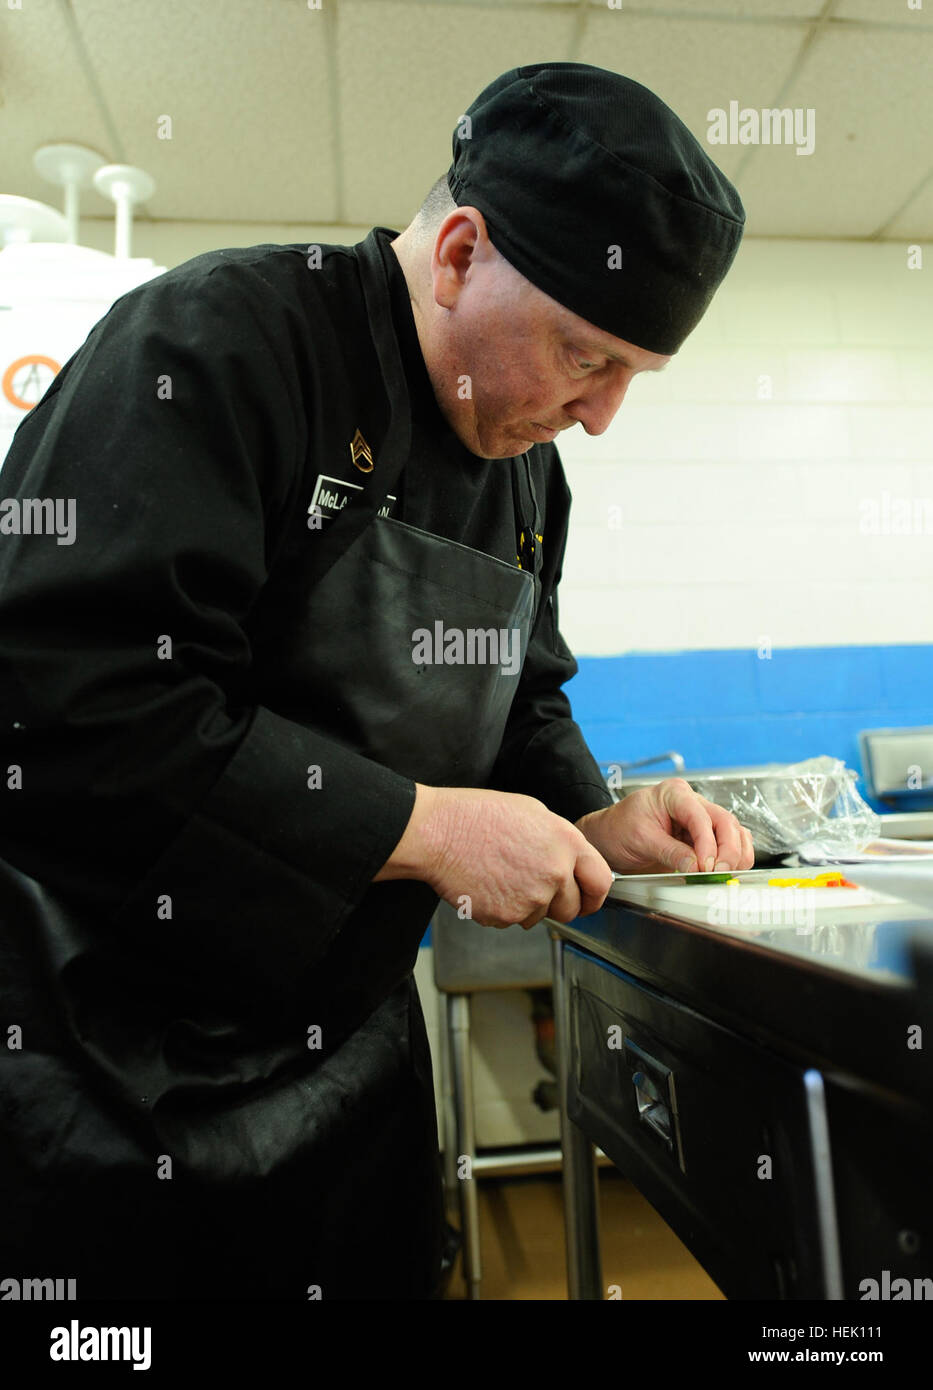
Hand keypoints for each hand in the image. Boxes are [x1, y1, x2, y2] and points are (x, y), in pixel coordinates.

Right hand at [375, 784, 612, 927]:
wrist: (439, 833)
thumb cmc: (476, 816)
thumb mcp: (532, 811)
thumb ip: (559, 840)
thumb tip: (568, 860)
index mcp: (565, 842)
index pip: (601, 881)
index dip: (594, 894)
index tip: (587, 899)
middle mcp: (554, 873)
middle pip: (571, 908)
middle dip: (557, 904)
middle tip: (534, 888)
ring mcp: (531, 898)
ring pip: (540, 916)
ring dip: (527, 905)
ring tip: (503, 876)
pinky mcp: (506, 915)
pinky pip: (513, 920)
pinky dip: (503, 909)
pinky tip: (489, 884)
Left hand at [575, 778, 754, 875]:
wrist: (609, 838)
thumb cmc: (618, 829)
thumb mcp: (640, 840)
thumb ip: (670, 852)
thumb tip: (697, 867)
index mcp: (674, 794)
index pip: (700, 816)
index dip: (707, 842)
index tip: (706, 865)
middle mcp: (692, 803)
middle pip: (725, 822)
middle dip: (727, 850)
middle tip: (717, 873)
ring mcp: (701, 820)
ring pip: (735, 832)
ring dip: (736, 855)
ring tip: (723, 875)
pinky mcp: (704, 838)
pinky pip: (731, 844)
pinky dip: (734, 859)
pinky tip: (725, 872)